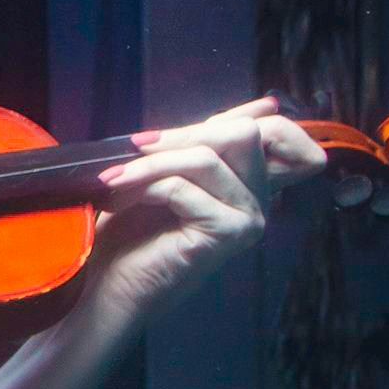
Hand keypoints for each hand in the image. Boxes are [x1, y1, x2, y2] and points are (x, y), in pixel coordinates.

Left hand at [81, 97, 326, 329]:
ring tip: (113, 180)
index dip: (236, 115)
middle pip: (243, 133)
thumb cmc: (134, 228)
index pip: (278, 130)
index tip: (175, 133)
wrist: (109, 285)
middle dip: (179, 135)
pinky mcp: (229, 233)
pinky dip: (143, 188)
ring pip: (206, 159)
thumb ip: (208, 138)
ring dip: (149, 164)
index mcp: (251, 179)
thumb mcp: (172, 168)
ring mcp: (249, 217)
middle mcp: (261, 198)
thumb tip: (266, 103)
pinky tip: (117, 201)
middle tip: (133, 149)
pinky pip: (183, 188)